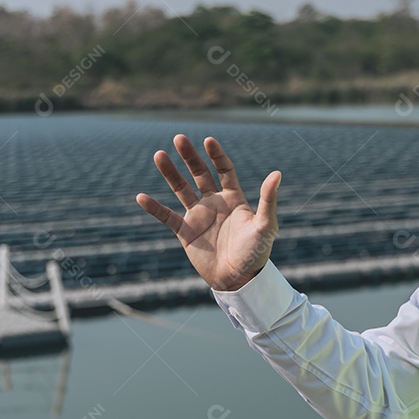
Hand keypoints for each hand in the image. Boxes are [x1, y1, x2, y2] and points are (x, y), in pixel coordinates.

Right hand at [136, 135, 280, 290]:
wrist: (239, 280)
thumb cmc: (256, 253)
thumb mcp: (265, 225)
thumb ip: (268, 200)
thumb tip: (277, 173)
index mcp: (234, 198)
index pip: (224, 170)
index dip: (216, 155)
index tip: (208, 141)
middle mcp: (214, 203)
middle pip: (199, 173)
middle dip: (190, 157)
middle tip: (179, 138)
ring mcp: (198, 216)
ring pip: (181, 189)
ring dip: (170, 173)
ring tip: (159, 155)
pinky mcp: (185, 232)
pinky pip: (167, 216)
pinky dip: (154, 207)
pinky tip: (141, 197)